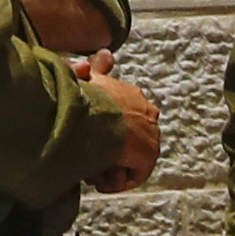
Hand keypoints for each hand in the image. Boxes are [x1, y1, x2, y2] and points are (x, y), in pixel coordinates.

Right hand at [84, 68, 161, 196]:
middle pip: (128, 139)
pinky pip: (136, 174)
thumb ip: (96, 66)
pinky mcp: (148, 154)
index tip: (94, 139)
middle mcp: (147, 113)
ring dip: (111, 167)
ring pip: (131, 157)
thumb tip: (107, 52)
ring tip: (93, 173)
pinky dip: (119, 181)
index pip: (127, 115)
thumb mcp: (87, 77)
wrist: (92, 115)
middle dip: (109, 152)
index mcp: (134, 95)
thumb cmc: (84, 97)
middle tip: (90, 162)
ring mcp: (150, 134)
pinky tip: (101, 183)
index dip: (108, 130)